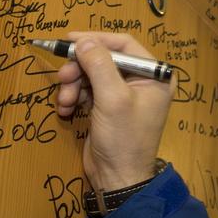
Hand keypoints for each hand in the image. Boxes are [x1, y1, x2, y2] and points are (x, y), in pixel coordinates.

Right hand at [54, 32, 172, 189]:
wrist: (117, 179)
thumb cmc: (124, 139)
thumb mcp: (113, 99)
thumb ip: (99, 66)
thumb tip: (83, 41)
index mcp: (154, 75)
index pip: (123, 44)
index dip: (95, 39)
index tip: (69, 40)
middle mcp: (141, 81)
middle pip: (104, 59)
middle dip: (80, 68)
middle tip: (63, 77)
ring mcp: (123, 95)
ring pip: (91, 74)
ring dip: (73, 84)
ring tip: (64, 101)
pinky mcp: (107, 107)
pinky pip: (87, 91)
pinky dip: (73, 97)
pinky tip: (65, 110)